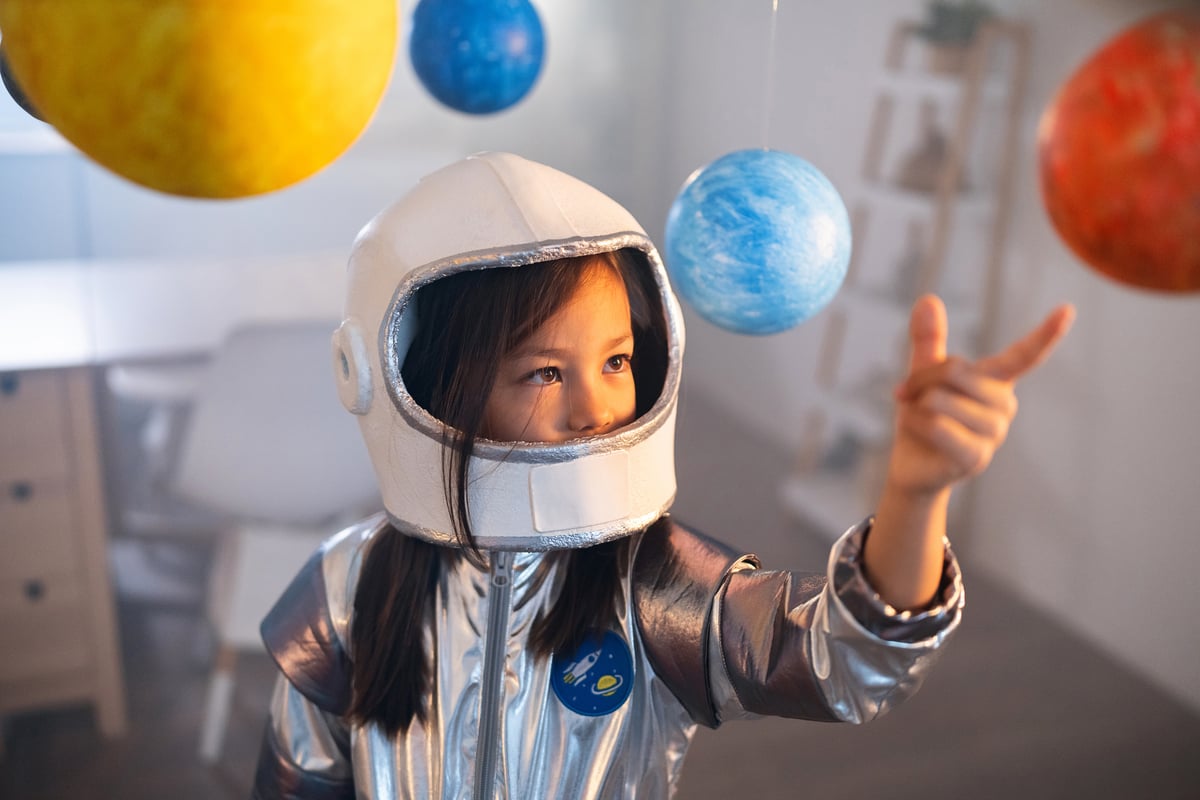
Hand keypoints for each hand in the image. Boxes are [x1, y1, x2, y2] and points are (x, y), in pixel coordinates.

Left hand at [887, 294, 1074, 496]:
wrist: (913, 468)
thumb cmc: (924, 417)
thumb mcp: (923, 373)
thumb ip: (929, 338)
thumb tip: (928, 298)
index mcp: (997, 382)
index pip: (1024, 356)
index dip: (1046, 334)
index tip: (1067, 309)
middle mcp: (1004, 406)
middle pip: (954, 371)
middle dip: (920, 378)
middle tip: (906, 393)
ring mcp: (993, 434)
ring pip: (940, 399)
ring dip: (915, 405)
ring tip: (918, 417)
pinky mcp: (976, 457)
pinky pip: (936, 425)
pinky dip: (914, 423)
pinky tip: (917, 433)